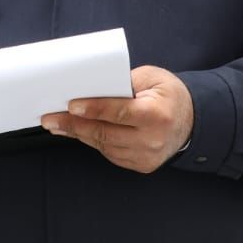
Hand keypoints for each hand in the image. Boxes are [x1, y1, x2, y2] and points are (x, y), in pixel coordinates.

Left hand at [40, 65, 192, 173]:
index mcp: (156, 115)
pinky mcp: (141, 165)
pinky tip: (79, 132)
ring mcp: (146, 156)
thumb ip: (123, 82)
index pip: (118, 112)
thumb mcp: (151, 77)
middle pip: (105, 133)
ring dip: (79, 134)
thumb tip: (91, 88)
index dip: (92, 109)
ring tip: (58, 124)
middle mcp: (151, 139)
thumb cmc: (168, 94)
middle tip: (50, 118)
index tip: (70, 106)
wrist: (192, 121)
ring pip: (104, 145)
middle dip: (74, 125)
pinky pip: (110, 153)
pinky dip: (93, 141)